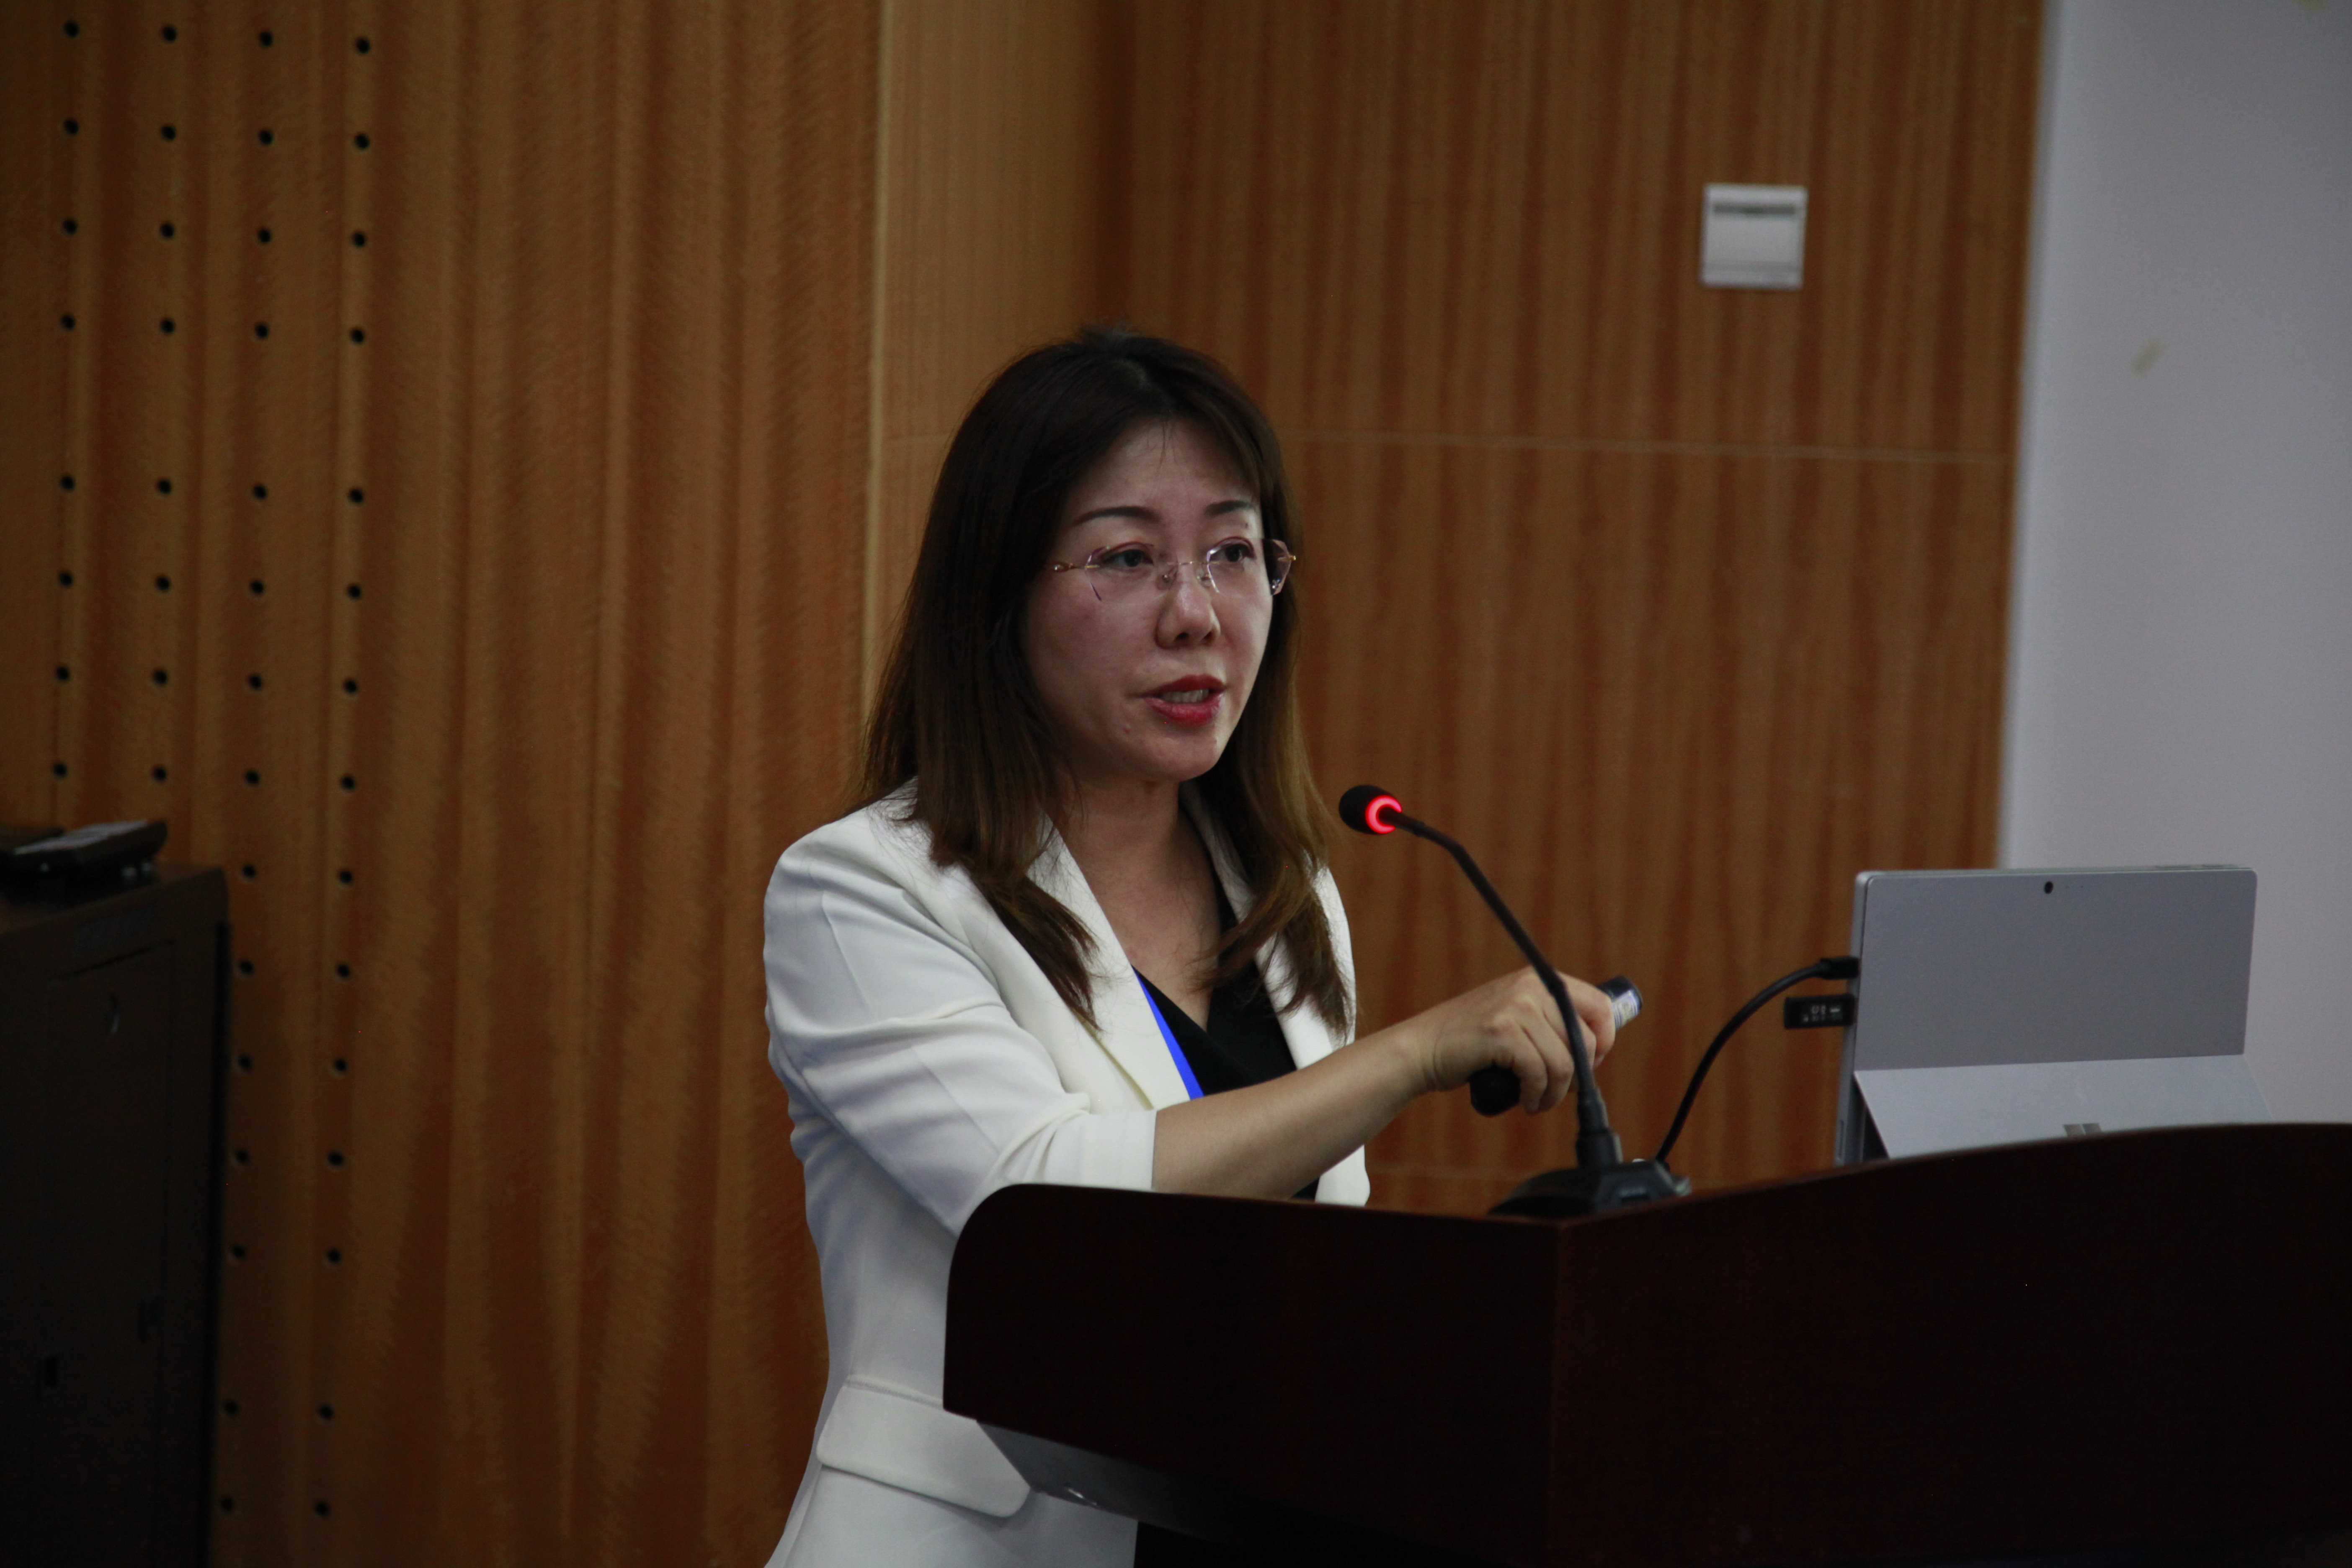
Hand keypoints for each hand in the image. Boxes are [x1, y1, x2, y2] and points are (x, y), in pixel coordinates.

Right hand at [1393, 967, 1617, 1114]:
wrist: (1422, 1048)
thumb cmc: (1471, 1041)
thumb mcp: (1516, 1016)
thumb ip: (1550, 1020)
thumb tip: (1597, 1048)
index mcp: (1539, 980)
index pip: (1600, 1006)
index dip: (1603, 1042)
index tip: (1588, 1065)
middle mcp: (1531, 986)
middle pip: (1586, 1040)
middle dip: (1578, 1076)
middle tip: (1556, 1091)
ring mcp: (1515, 1007)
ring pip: (1565, 1063)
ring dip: (1555, 1093)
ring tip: (1537, 1101)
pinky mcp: (1501, 1032)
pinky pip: (1540, 1073)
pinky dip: (1536, 1096)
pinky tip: (1525, 1100)